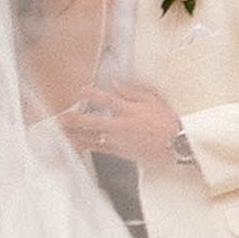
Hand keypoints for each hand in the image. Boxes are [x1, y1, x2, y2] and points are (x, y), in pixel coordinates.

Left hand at [58, 83, 183, 164]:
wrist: (178, 144)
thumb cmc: (168, 120)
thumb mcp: (154, 99)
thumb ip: (133, 91)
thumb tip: (115, 85)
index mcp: (130, 110)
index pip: (107, 100)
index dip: (93, 94)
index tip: (82, 90)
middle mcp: (121, 126)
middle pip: (93, 122)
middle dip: (75, 120)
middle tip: (60, 118)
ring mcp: (120, 141)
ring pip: (92, 138)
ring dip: (75, 135)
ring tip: (61, 132)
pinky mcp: (121, 152)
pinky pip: (100, 149)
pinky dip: (86, 146)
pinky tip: (76, 145)